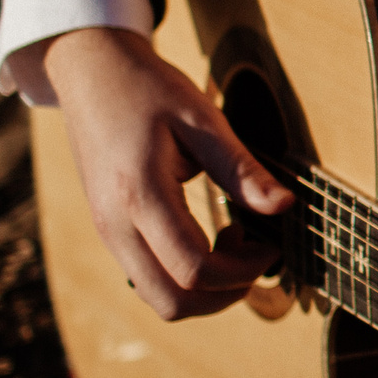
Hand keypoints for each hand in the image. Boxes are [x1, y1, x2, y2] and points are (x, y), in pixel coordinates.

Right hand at [41, 27, 293, 320]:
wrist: (91, 74)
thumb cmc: (149, 90)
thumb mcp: (202, 120)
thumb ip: (241, 170)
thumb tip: (285, 206)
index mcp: (140, 196)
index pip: (194, 270)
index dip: (243, 271)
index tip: (271, 245)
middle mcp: (115, 226)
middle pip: (173, 303)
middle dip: (226, 294)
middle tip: (257, 254)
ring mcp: (108, 233)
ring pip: (159, 299)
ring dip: (205, 290)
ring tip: (234, 243)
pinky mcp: (110, 232)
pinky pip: (148, 279)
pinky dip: (184, 277)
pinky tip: (209, 237)